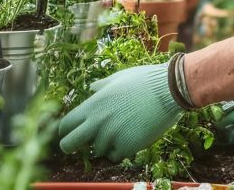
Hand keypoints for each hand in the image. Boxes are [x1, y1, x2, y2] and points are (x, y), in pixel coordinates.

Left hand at [59, 63, 182, 161]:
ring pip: (97, 150)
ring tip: (121, 128)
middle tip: (80, 143)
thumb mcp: (118, 78)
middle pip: (69, 144)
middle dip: (71, 145)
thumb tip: (91, 88)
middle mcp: (98, 122)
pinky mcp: (126, 147)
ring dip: (105, 143)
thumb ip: (101, 86)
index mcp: (93, 104)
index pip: (65, 124)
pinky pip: (115, 155)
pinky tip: (130, 135)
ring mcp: (111, 136)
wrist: (168, 90)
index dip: (65, 130)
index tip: (68, 132)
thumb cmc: (143, 80)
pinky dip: (120, 149)